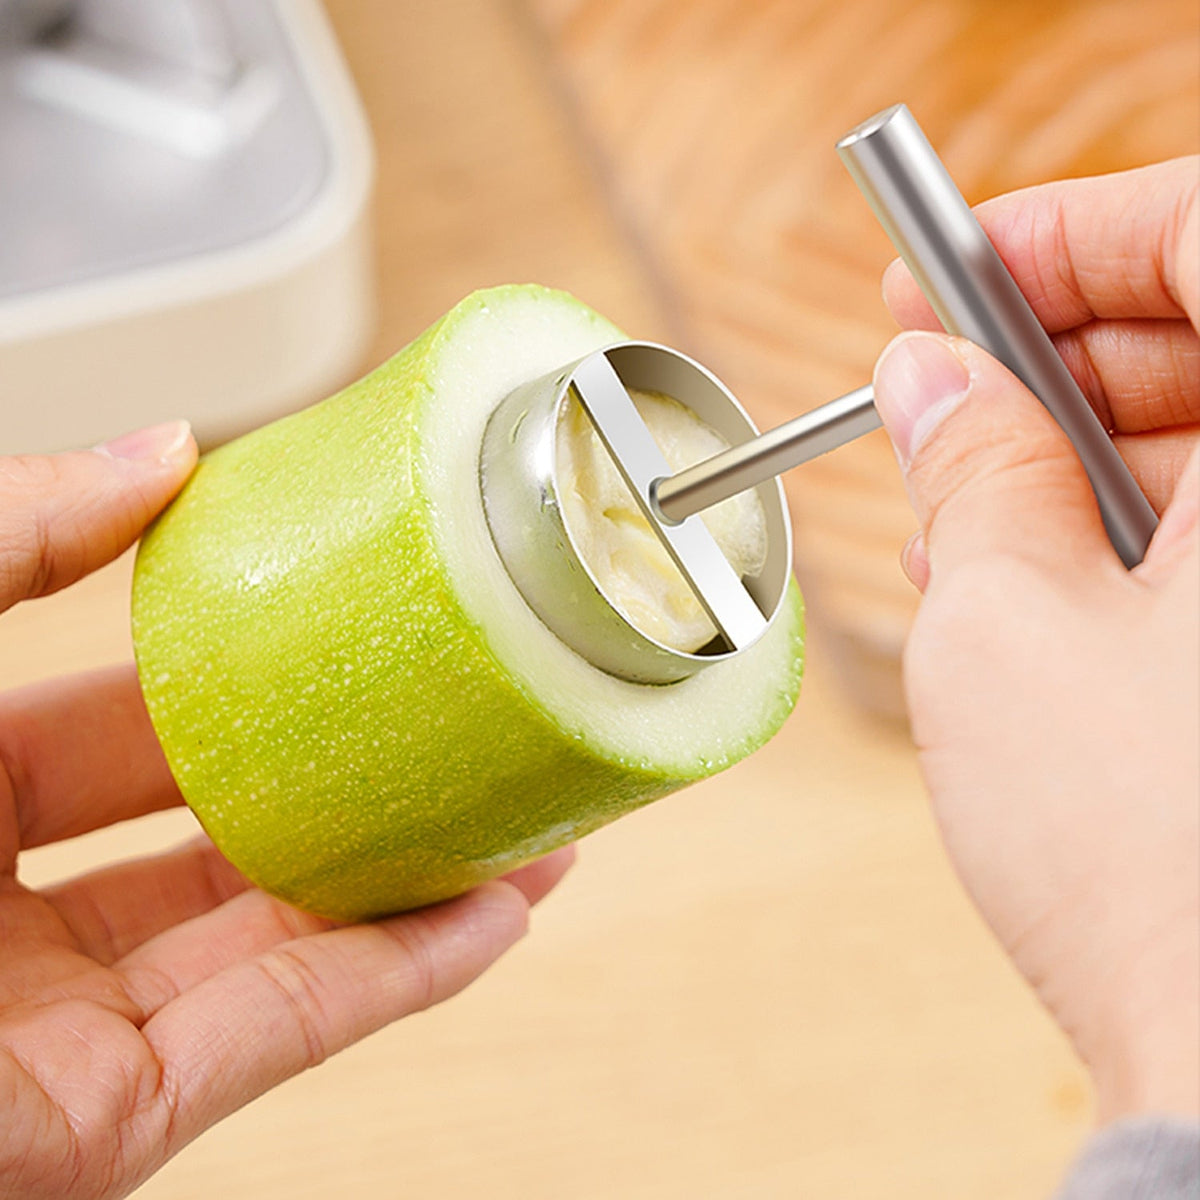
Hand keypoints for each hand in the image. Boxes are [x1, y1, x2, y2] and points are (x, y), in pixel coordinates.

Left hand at [0, 422, 572, 1198]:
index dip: (254, 680)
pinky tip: (497, 910)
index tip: (356, 635)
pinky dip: (401, 975)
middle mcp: (9, 925)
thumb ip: (11, 536)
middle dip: (361, 789)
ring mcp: (60, 1035)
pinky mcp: (100, 1132)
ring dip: (419, 886)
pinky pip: (280, 1036)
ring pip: (280, 947)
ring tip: (531, 817)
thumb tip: (168, 451)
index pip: (136, 732)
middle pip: (229, 844)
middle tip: (470, 730)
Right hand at [872, 157, 1197, 1122]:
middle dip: (1062, 351)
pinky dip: (1135, 533)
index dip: (1073, 232)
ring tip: (961, 511)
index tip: (958, 267)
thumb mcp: (1002, 623)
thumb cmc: (1150, 864)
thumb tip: (929, 380)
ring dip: (1082, 455)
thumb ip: (966, 467)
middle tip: (940, 387)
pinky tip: (1036, 575)